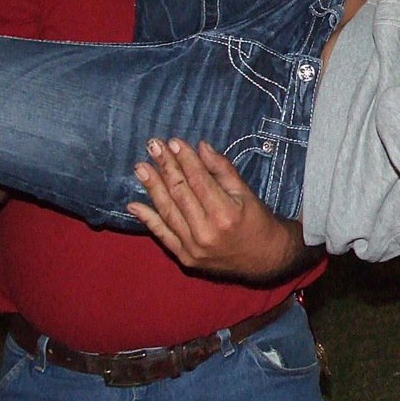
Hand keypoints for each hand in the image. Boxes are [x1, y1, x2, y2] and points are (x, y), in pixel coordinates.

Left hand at [129, 138, 315, 281]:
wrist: (265, 258)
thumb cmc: (257, 220)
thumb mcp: (246, 192)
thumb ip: (222, 170)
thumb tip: (200, 147)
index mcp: (225, 214)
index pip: (198, 180)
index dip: (185, 159)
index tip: (173, 141)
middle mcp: (207, 232)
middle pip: (180, 193)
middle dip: (166, 167)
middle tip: (152, 146)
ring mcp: (193, 248)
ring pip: (168, 211)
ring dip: (152, 187)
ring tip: (140, 167)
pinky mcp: (185, 258)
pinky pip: (163, 235)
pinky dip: (148, 219)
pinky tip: (134, 204)